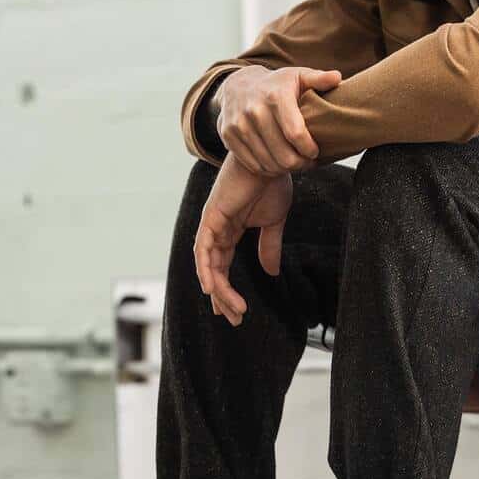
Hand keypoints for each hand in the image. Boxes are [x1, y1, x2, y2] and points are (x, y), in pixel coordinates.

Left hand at [193, 152, 292, 325]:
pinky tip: (213, 289)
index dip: (228, 291)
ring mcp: (212, 224)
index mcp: (230, 231)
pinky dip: (206, 270)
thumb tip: (272, 272)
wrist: (272, 159)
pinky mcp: (211, 217)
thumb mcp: (273, 222)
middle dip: (223, 298)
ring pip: (209, 267)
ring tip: (235, 311)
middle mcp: (217, 230)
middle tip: (234, 320)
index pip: (224, 268)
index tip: (237, 313)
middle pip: (214, 272)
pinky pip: (204, 250)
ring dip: (220, 291)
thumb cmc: (272, 183)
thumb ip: (269, 247)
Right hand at [215, 64, 341, 176]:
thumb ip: (319, 79)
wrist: (237, 85)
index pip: (296, 134)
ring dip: (285, 169)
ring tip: (294, 163)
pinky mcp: (228, 136)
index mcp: (275, 96)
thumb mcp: (297, 76)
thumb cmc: (276, 84)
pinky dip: (267, 169)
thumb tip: (337, 78)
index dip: (309, 149)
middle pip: (284, 155)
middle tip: (307, 162)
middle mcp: (254, 110)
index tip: (315, 152)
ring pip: (269, 163)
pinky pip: (253, 164)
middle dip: (300, 164)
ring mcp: (238, 124)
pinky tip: (277, 163)